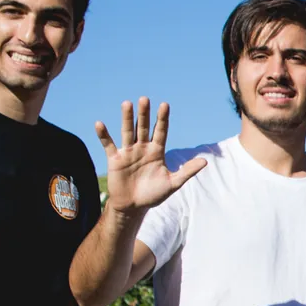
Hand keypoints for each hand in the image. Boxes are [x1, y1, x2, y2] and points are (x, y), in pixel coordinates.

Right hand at [94, 98, 206, 213]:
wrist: (133, 207)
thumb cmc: (154, 195)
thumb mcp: (173, 183)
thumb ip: (187, 171)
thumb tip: (205, 161)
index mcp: (157, 152)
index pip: (161, 131)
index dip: (162, 119)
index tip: (165, 105)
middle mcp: (143, 148)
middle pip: (144, 128)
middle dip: (144, 114)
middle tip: (145, 99)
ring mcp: (128, 152)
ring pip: (127, 131)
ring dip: (127, 118)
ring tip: (127, 103)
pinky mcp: (115, 159)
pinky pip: (108, 145)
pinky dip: (104, 135)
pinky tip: (99, 124)